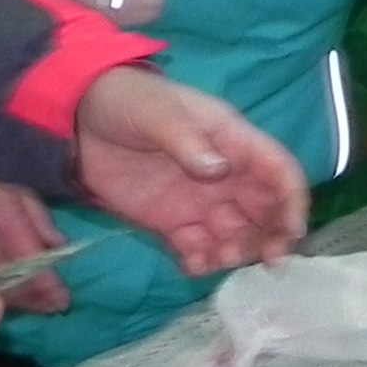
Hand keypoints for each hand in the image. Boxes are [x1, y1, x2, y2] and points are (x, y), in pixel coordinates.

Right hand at [0, 177, 72, 311]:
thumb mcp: (20, 188)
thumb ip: (41, 220)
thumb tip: (60, 247)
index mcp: (6, 227)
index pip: (35, 272)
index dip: (52, 291)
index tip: (63, 300)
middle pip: (15, 290)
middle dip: (37, 301)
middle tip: (51, 306)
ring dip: (14, 303)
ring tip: (31, 305)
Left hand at [74, 65, 309, 275]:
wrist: (74, 118)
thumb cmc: (124, 100)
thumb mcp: (155, 112)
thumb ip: (187, 141)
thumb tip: (219, 171)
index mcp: (231, 140)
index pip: (277, 170)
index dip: (292, 200)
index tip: (291, 232)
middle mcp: (224, 174)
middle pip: (265, 210)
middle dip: (271, 237)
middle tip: (264, 262)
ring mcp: (198, 201)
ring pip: (235, 234)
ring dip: (237, 252)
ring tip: (218, 260)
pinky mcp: (170, 222)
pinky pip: (197, 248)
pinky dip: (201, 262)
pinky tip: (191, 266)